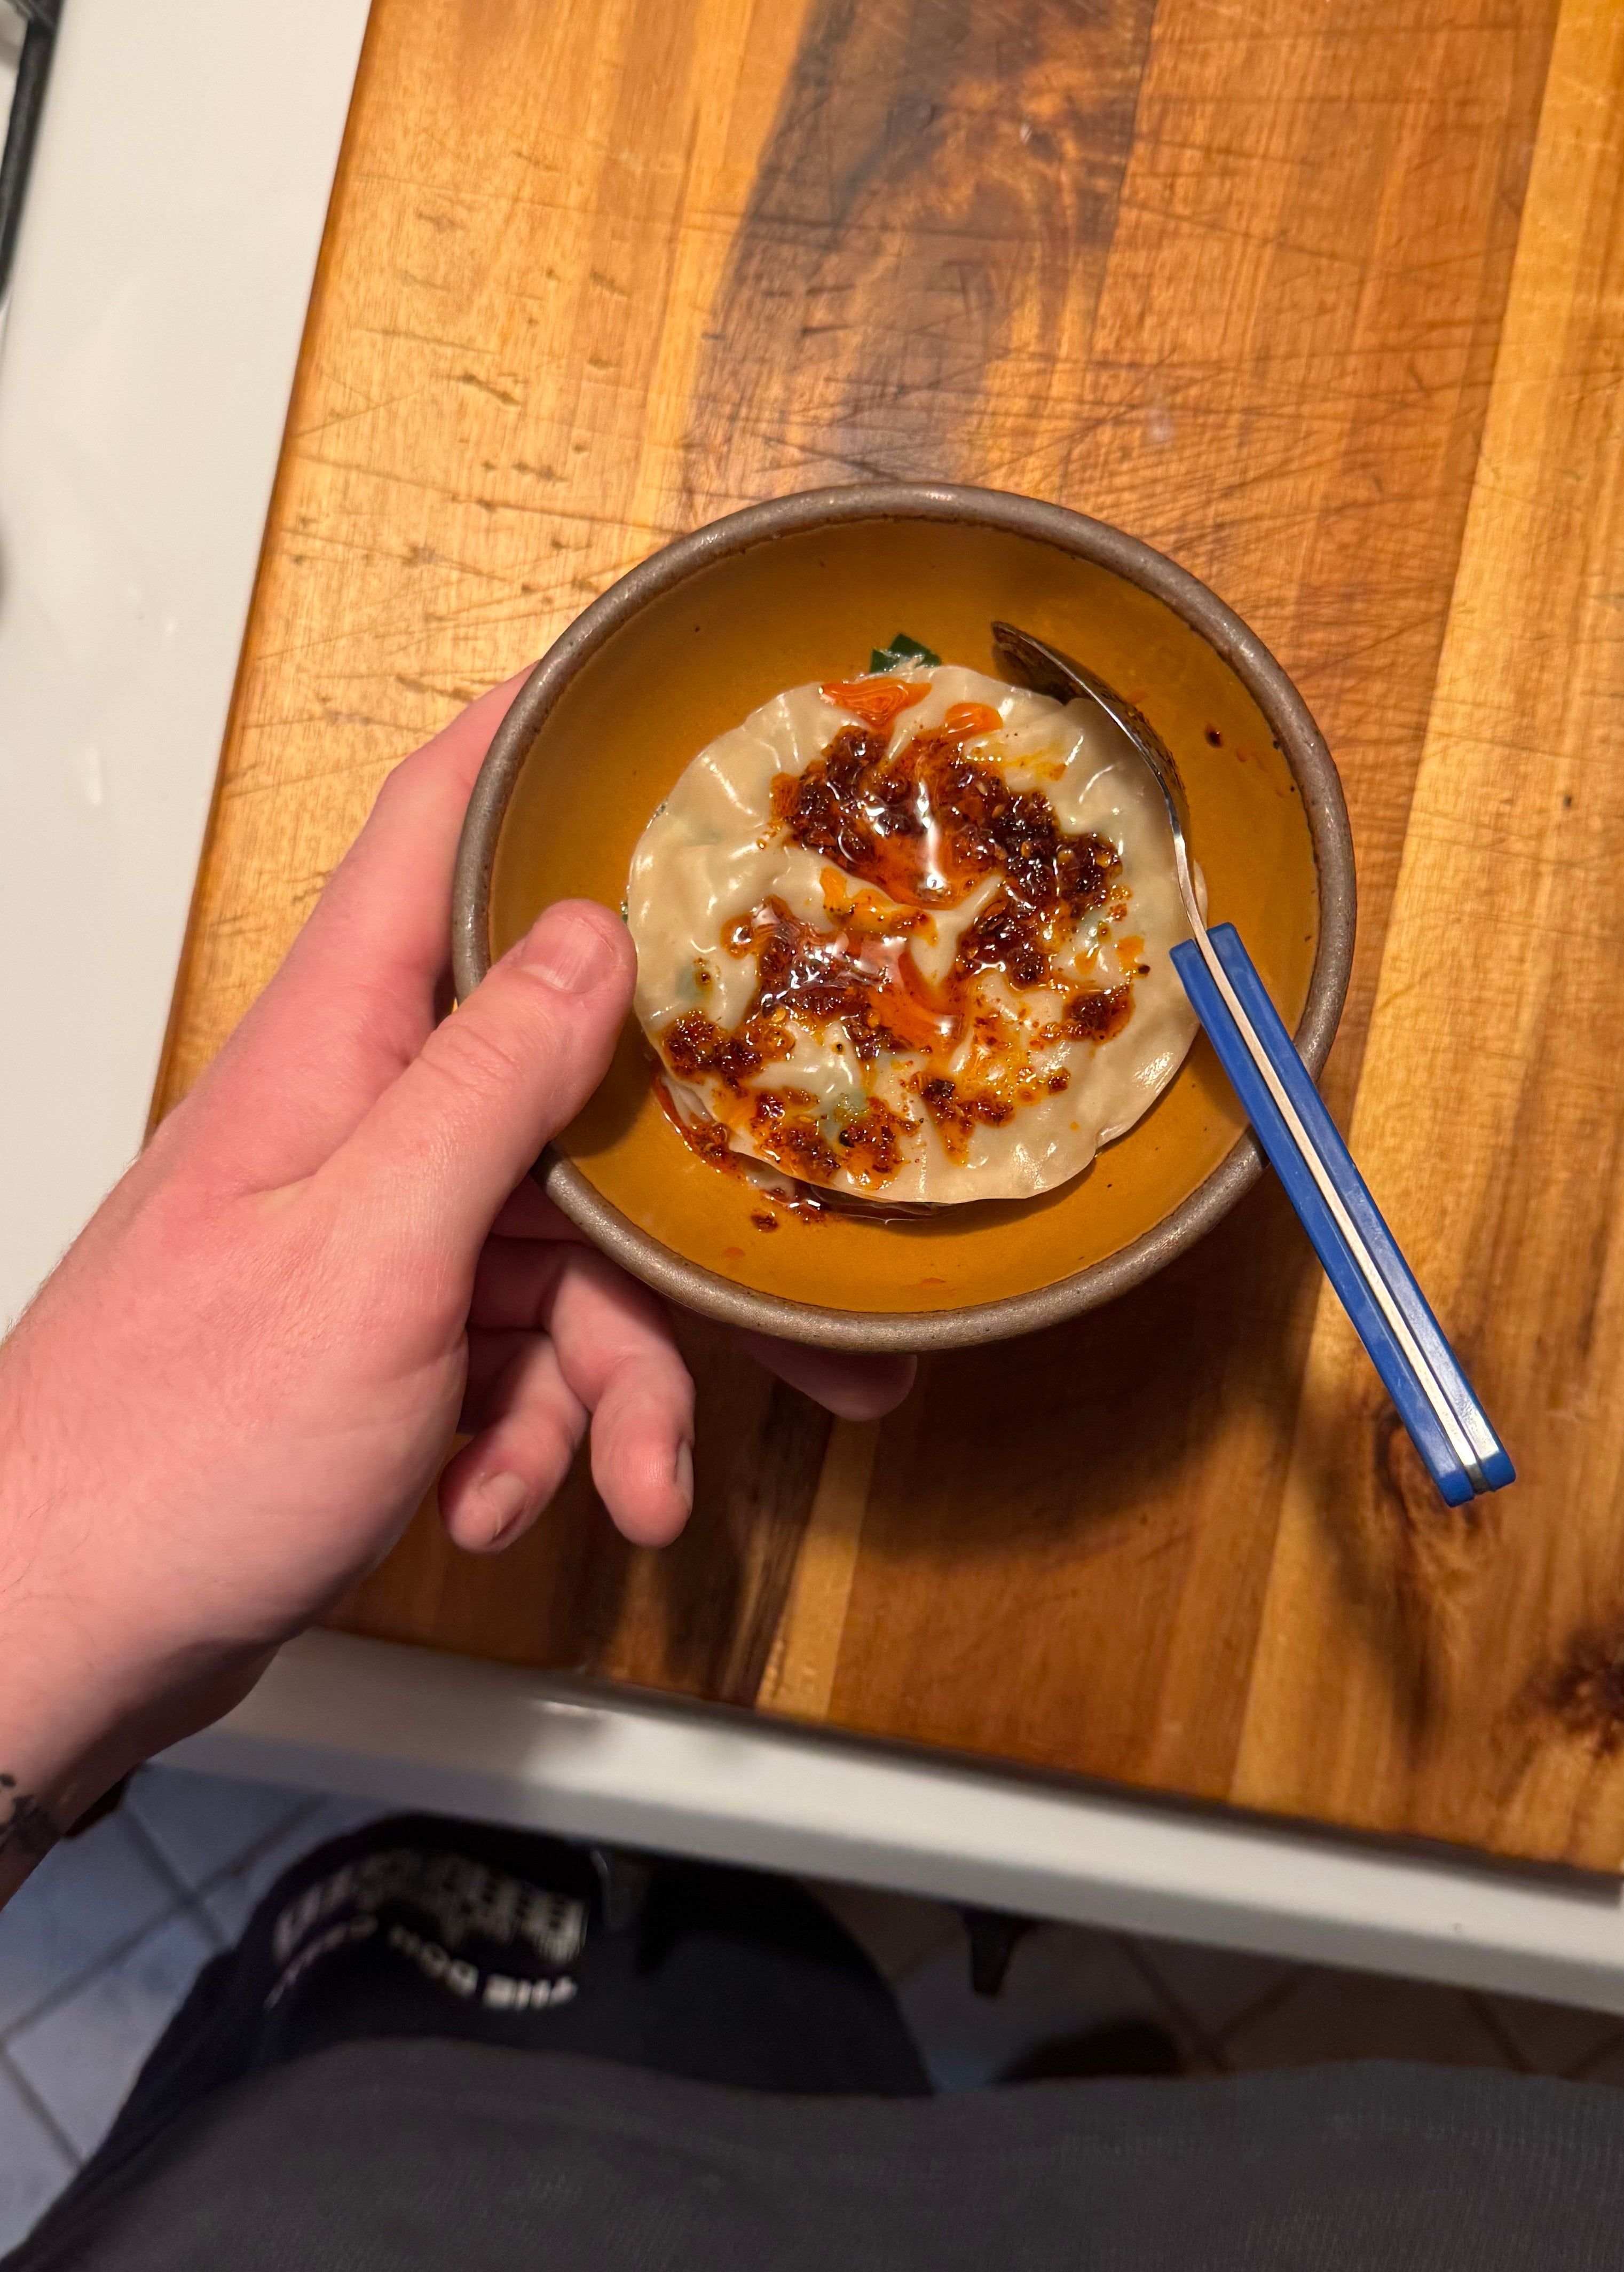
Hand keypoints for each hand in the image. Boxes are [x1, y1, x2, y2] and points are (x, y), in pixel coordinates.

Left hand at [0, 678, 912, 1848]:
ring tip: (627, 1482)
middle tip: (801, 1297)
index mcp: (337, 1048)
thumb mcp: (366, 1258)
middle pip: (568, 1086)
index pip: (434, 828)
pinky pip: (521, 1348)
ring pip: (568, 1250)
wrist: (59, 1636)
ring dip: (612, 1382)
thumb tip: (584, 939)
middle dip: (685, 1206)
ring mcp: (377, 1226)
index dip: (535, 741)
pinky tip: (503, 1498)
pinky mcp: (390, 1327)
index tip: (644, 693)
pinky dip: (539, 1431)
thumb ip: (485, 1086)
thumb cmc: (165, 1449)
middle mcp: (363, 1116)